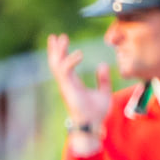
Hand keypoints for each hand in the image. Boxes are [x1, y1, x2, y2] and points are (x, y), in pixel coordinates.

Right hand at [47, 33, 109, 154]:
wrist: (92, 124)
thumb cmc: (97, 112)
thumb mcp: (104, 92)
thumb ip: (103, 79)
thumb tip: (103, 64)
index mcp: (72, 83)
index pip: (63, 65)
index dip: (62, 53)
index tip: (63, 40)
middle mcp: (66, 83)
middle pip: (56, 63)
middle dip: (55, 49)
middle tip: (55, 36)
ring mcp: (65, 86)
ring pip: (57, 65)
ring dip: (58, 51)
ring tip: (61, 38)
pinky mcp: (68, 88)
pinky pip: (65, 71)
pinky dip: (70, 61)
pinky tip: (79, 53)